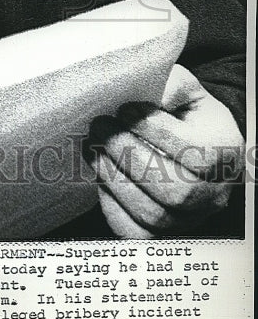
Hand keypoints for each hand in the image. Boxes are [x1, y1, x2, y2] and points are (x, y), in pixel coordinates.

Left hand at [85, 64, 244, 237]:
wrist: (197, 146)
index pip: (194, 152)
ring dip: (114, 178)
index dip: (155, 131)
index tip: (125, 109)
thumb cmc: (189, 116)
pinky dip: (112, 207)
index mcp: (224, 153)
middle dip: (128, 154)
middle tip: (99, 126)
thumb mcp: (188, 91)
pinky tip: (101, 175)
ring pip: (153, 214)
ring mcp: (190, 218)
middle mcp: (213, 193)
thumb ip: (173, 85)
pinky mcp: (164, 232)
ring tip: (93, 147)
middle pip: (174, 188)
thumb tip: (153, 93)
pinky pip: (136, 232)